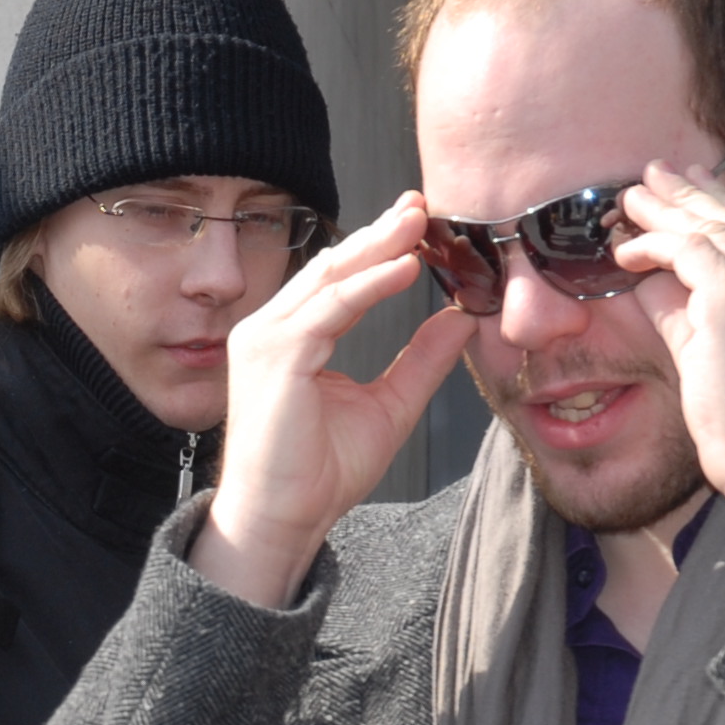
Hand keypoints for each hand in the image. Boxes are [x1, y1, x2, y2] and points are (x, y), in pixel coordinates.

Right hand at [187, 192, 475, 607]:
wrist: (282, 520)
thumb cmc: (318, 474)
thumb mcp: (390, 404)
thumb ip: (422, 360)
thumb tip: (460, 320)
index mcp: (291, 338)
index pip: (339, 279)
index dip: (380, 248)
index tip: (420, 223)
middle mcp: (271, 330)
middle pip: (332, 266)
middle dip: (380, 232)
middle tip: (422, 204)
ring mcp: (265, 338)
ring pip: (330, 277)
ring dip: (378, 246)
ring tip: (419, 223)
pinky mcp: (273, 355)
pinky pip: (330, 307)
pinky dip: (370, 285)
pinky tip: (406, 267)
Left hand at [612, 160, 724, 588]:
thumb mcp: (724, 354)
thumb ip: (691, 312)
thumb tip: (649, 282)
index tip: (696, 186)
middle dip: (692, 192)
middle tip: (655, 174)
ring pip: (710, 226)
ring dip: (664, 209)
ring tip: (629, 196)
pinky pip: (685, 250)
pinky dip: (651, 245)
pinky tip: (623, 251)